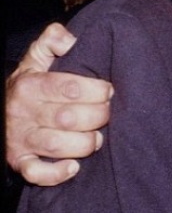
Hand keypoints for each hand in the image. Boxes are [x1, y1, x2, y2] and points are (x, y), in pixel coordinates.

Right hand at [6, 22, 112, 185]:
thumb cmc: (29, 85)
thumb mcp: (36, 58)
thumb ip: (52, 41)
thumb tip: (70, 39)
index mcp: (30, 85)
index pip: (68, 87)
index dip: (95, 89)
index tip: (109, 90)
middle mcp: (23, 112)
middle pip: (67, 118)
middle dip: (97, 116)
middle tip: (108, 113)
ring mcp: (21, 139)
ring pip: (57, 145)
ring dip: (84, 143)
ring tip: (97, 137)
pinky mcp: (20, 161)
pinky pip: (36, 173)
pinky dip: (56, 174)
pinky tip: (74, 166)